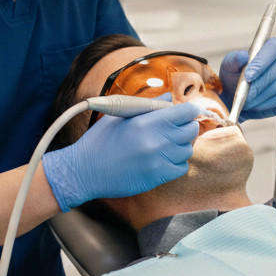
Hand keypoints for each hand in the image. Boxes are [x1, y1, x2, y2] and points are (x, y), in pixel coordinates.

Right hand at [41, 101, 203, 211]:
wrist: (84, 171)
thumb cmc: (100, 140)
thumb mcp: (120, 115)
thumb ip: (149, 105)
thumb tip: (169, 97)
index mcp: (146, 121)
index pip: (186, 112)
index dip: (189, 110)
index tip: (184, 113)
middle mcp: (156, 140)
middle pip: (191, 130)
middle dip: (186, 126)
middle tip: (174, 128)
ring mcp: (158, 160)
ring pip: (187, 149)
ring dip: (180, 145)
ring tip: (163, 144)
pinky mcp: (157, 177)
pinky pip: (181, 167)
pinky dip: (176, 163)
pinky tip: (161, 159)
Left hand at [218, 37, 275, 120]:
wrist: (240, 93)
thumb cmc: (235, 75)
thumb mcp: (229, 67)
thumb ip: (234, 60)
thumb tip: (242, 56)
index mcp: (274, 44)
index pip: (273, 49)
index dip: (261, 63)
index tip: (248, 77)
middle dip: (258, 86)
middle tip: (244, 97)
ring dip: (261, 98)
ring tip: (247, 102)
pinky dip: (268, 104)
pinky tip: (256, 105)